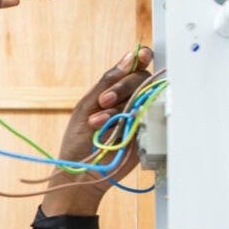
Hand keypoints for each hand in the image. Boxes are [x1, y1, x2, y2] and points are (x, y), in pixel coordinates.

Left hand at [42, 46, 153, 215]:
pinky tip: (114, 131)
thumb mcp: (87, 106)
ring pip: (144, 99)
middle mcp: (130, 102)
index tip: (141, 56)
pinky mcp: (146, 134)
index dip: (141, 59)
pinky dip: (131, 122)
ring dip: (120, 108)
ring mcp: (140, 118)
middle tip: (103, 102)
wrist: (82, 173)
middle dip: (122, 88)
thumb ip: (107, 82)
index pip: (134, 70)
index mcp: (115, 92)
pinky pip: (149, 119)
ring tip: (97, 122)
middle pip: (141, 81)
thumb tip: (129, 57)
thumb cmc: (79, 140)